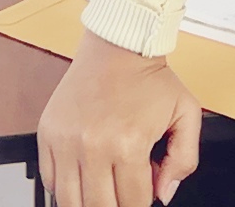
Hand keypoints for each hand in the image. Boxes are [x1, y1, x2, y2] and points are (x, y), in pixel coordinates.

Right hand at [36, 32, 202, 206]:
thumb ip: (184, 160)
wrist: (118, 44)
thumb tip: (163, 195)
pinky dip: (65, 188)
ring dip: (88, 203)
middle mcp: (93, 146)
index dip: (141, 205)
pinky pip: (49, 181)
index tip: (142, 197)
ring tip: (102, 192)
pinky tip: (83, 177)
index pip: (132, 203)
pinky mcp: (47, 134)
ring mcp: (66, 141)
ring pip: (69, 202)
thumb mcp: (186, 114)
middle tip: (123, 195)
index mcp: (129, 144)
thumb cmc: (150, 78)